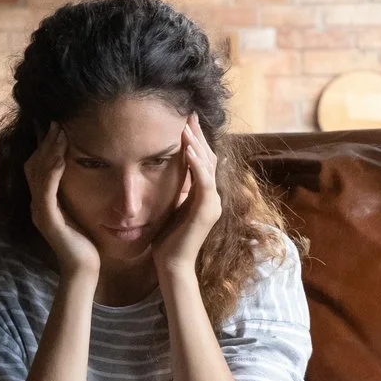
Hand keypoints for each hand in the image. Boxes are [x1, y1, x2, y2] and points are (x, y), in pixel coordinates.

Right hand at [27, 126, 99, 279]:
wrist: (84, 269)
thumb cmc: (85, 242)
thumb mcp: (78, 211)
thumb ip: (73, 194)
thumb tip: (81, 171)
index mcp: (42, 201)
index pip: (36, 167)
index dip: (42, 145)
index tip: (55, 126)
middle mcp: (36, 204)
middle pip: (33, 165)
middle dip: (44, 142)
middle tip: (56, 122)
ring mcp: (39, 212)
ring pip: (37, 173)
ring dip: (48, 150)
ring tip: (59, 131)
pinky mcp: (48, 220)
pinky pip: (46, 190)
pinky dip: (52, 171)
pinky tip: (61, 156)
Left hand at [153, 115, 222, 278]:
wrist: (172, 265)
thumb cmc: (167, 241)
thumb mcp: (171, 208)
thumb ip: (177, 192)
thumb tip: (171, 176)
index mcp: (205, 196)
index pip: (204, 162)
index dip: (197, 142)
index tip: (187, 123)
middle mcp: (213, 197)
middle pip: (209, 159)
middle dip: (198, 136)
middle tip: (189, 115)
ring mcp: (213, 203)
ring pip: (208, 166)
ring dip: (197, 145)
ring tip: (187, 126)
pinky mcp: (207, 210)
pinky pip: (204, 181)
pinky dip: (196, 164)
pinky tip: (188, 150)